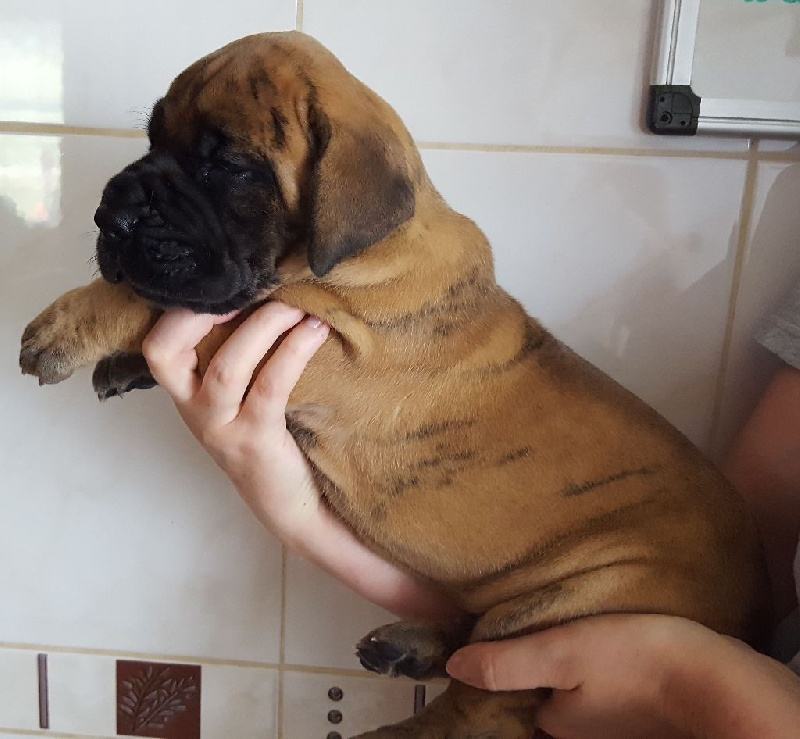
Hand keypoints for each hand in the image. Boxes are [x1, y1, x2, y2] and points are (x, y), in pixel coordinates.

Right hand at [142, 302, 461, 621]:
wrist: (293, 505)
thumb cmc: (272, 439)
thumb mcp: (241, 398)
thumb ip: (238, 357)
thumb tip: (268, 291)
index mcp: (188, 395)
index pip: (158, 346)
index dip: (181, 310)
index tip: (224, 281)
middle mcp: (195, 411)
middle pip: (167, 353)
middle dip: (205, 311)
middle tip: (252, 285)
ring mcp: (222, 428)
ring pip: (228, 366)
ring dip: (264, 326)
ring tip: (299, 306)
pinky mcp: (256, 440)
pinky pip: (271, 385)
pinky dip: (293, 351)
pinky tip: (316, 331)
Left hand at [446, 614, 799, 738]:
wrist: (712, 677)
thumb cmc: (632, 661)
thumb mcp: (562, 654)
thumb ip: (508, 664)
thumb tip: (453, 667)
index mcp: (554, 725)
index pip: (510, 700)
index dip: (497, 669)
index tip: (485, 635)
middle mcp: (577, 732)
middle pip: (538, 696)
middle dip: (527, 666)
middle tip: (515, 619)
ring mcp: (606, 722)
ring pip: (566, 690)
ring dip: (555, 662)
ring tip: (544, 619)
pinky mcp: (632, 706)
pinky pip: (592, 687)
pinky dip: (582, 667)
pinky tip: (584, 635)